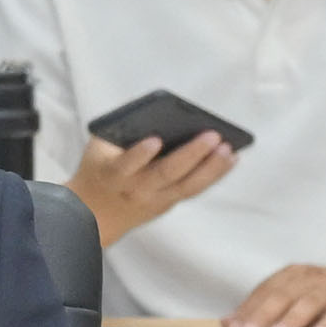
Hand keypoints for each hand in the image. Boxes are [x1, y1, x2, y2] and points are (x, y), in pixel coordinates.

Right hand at [66, 132, 234, 244]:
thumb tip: (154, 111)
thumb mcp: (99, 150)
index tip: (155, 139)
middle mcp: (135, 188)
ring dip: (211, 168)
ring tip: (229, 149)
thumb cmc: (102, 168)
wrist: (94, 215)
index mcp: (112, 172)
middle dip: (191, 154)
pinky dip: (214, 174)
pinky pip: (194, 189)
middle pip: (166, 173)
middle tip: (213, 136)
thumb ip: (120, 133)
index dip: (140, 154)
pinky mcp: (168, 204)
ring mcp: (154, 199)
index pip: (126, 164)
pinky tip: (231, 159)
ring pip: (187, 186)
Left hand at [223, 263, 325, 326]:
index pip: (267, 290)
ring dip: (293, 318)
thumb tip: (228, 323)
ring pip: (310, 302)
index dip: (249, 308)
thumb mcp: (293, 296)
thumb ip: (262, 307)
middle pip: (285, 294)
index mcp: (294, 274)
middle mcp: (312, 278)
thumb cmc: (325, 296)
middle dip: (265, 313)